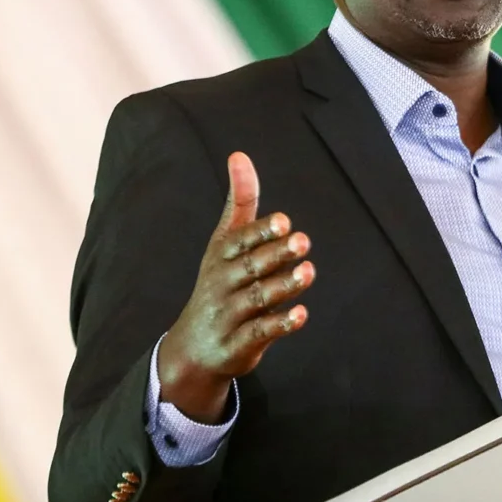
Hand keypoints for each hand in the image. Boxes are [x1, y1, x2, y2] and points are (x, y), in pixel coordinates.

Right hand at [157, 152, 314, 421]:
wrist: (193, 347)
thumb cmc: (219, 283)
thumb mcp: (224, 242)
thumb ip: (240, 201)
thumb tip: (240, 155)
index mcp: (221, 257)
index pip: (240, 241)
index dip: (261, 232)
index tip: (284, 221)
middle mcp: (222, 284)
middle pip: (250, 268)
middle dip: (276, 255)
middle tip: (303, 241)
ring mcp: (229, 315)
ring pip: (257, 299)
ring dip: (283, 286)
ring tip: (308, 272)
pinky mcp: (238, 344)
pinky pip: (260, 333)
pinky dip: (280, 324)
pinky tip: (302, 314)